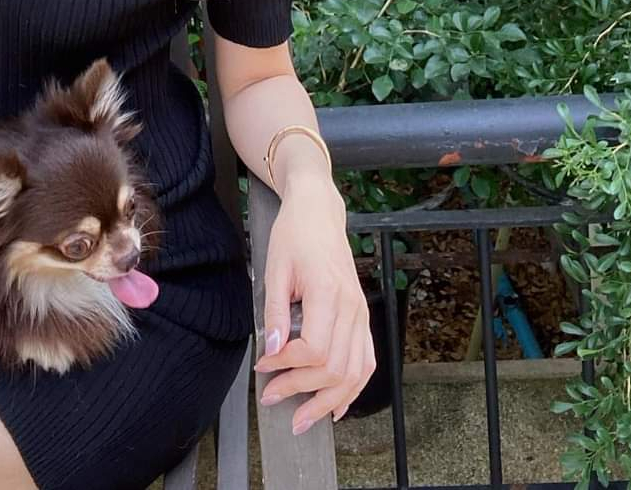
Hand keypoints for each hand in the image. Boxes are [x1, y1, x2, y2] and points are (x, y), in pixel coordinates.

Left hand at [254, 177, 374, 435]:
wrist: (318, 212)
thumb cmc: (295, 234)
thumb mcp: (275, 268)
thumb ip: (274, 311)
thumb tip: (271, 350)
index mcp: (328, 292)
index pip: (314, 349)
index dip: (286, 364)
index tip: (263, 365)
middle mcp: (351, 306)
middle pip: (334, 368)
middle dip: (302, 390)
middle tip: (272, 396)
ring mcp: (361, 313)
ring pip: (354, 372)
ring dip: (328, 401)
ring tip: (303, 418)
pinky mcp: (362, 316)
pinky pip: (366, 361)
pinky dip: (353, 388)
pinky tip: (336, 406)